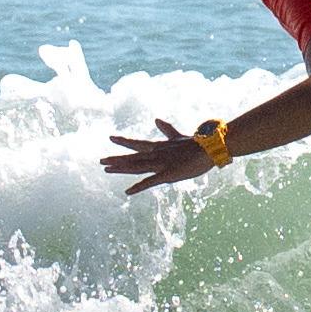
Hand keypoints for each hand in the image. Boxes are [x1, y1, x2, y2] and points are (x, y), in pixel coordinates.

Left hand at [100, 119, 214, 194]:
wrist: (210, 148)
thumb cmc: (198, 144)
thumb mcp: (179, 137)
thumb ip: (167, 130)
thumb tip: (156, 119)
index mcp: (160, 147)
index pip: (138, 144)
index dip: (124, 142)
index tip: (111, 137)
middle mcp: (157, 154)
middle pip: (132, 157)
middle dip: (116, 159)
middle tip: (100, 160)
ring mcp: (161, 164)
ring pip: (136, 166)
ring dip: (121, 168)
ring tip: (106, 169)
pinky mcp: (168, 174)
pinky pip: (150, 182)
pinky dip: (138, 187)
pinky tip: (127, 192)